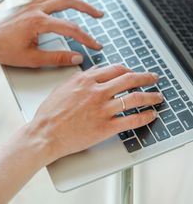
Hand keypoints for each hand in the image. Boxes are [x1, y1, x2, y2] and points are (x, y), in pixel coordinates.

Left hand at [0, 0, 102, 66]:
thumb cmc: (4, 49)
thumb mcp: (31, 59)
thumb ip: (56, 58)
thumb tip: (76, 57)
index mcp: (38, 22)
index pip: (70, 28)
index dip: (86, 38)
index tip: (95, 45)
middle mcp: (37, 10)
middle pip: (68, 1)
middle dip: (87, 8)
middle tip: (99, 15)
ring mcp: (33, 5)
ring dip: (76, 0)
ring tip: (87, 8)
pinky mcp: (29, 6)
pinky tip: (65, 3)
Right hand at [30, 65, 162, 160]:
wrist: (45, 133)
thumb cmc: (50, 112)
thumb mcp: (63, 86)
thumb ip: (81, 77)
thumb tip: (95, 70)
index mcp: (86, 80)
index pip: (115, 69)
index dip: (128, 70)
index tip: (133, 72)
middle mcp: (97, 91)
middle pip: (129, 79)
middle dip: (145, 77)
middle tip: (153, 78)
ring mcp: (102, 109)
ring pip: (134, 98)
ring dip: (150, 96)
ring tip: (158, 96)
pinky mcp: (105, 127)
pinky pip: (131, 120)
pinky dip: (144, 117)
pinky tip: (151, 115)